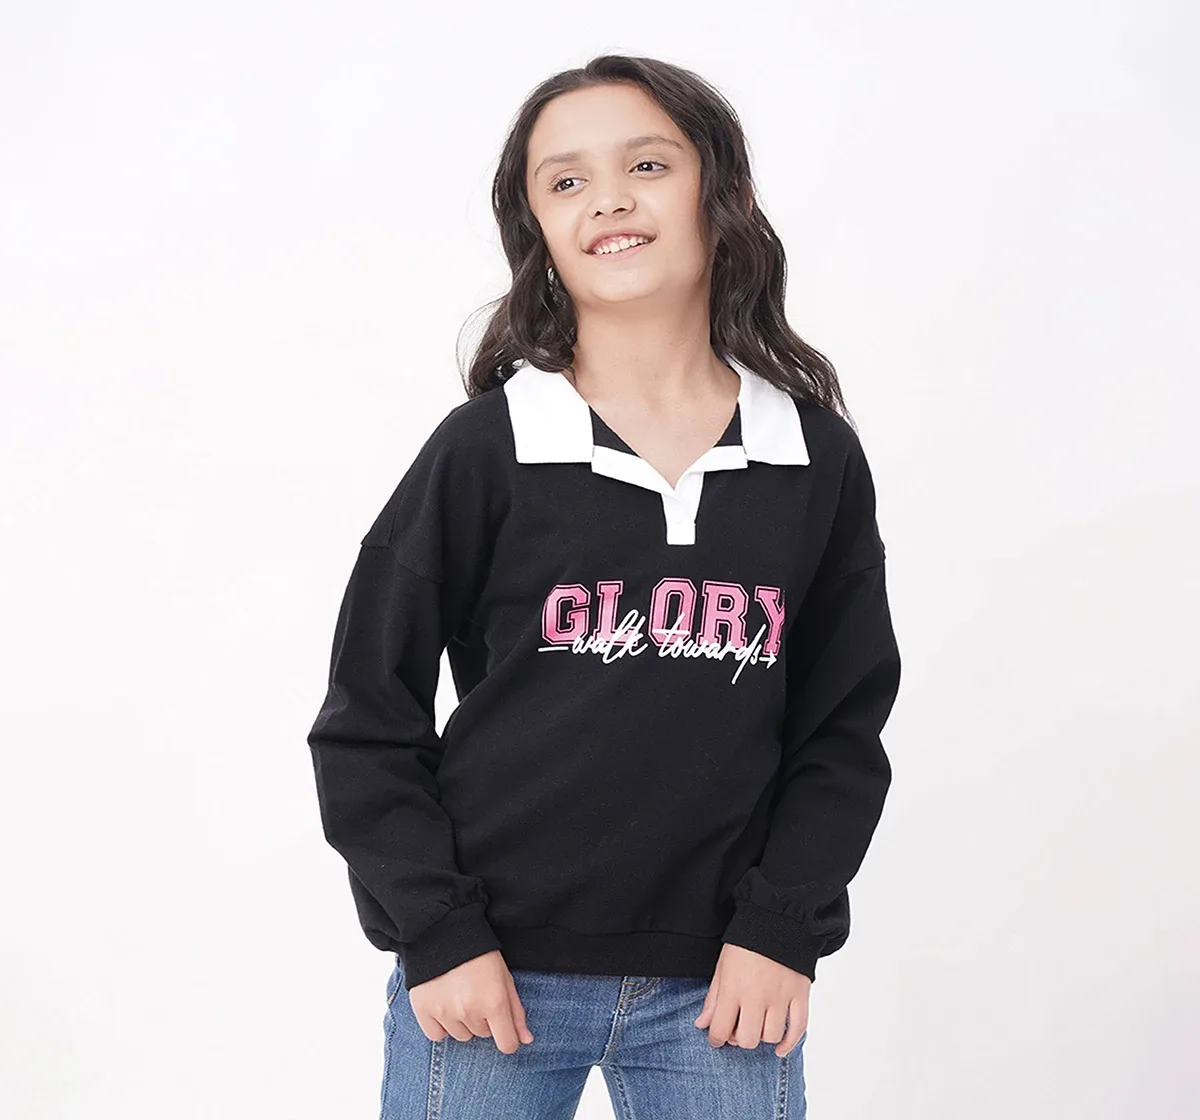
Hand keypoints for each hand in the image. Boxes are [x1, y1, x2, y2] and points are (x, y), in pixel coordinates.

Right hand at [407, 949, 533, 1054]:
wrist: (444, 932)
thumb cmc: (480, 954)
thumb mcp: (505, 977)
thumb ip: (516, 1011)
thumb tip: (525, 1040)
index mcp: (494, 1002)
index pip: (507, 1044)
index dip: (508, 1038)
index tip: (504, 1029)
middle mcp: (470, 1011)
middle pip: (483, 1035)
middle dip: (483, 1019)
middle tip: (477, 993)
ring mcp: (445, 1012)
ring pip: (461, 1036)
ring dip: (463, 1022)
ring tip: (459, 994)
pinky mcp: (424, 1010)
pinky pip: (437, 1035)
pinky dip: (441, 1025)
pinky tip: (443, 1004)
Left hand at [693, 943, 809, 1056]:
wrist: (776, 918)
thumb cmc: (745, 942)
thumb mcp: (722, 965)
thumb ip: (714, 997)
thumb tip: (702, 1024)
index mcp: (733, 988)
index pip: (720, 1029)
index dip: (715, 1038)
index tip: (716, 1037)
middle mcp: (757, 996)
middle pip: (747, 1040)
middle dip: (740, 1038)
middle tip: (739, 1028)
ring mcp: (780, 997)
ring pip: (771, 1036)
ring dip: (762, 1035)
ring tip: (758, 1024)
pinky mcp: (800, 995)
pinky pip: (798, 1029)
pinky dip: (789, 1043)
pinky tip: (778, 1048)